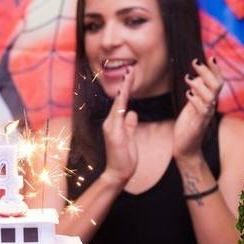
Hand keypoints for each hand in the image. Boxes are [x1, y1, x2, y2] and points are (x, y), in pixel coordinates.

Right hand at [101, 70, 138, 186]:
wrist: (117, 173)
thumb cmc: (124, 158)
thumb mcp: (130, 139)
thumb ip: (130, 125)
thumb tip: (132, 114)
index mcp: (115, 123)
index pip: (122, 103)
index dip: (126, 89)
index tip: (131, 76)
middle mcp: (110, 123)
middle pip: (119, 100)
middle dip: (125, 84)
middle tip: (130, 70)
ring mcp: (111, 128)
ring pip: (118, 105)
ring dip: (123, 90)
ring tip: (129, 77)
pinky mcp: (113, 133)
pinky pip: (118, 115)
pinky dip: (121, 104)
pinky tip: (124, 95)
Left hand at [173, 56, 222, 160]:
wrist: (186, 147)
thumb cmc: (188, 125)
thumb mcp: (191, 104)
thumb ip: (196, 92)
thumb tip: (196, 77)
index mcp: (209, 100)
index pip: (218, 81)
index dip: (216, 69)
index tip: (210, 56)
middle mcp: (211, 106)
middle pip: (216, 85)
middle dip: (207, 72)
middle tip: (195, 62)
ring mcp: (206, 115)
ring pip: (211, 96)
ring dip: (199, 84)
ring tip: (187, 78)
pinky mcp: (199, 124)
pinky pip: (202, 110)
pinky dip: (195, 100)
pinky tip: (188, 94)